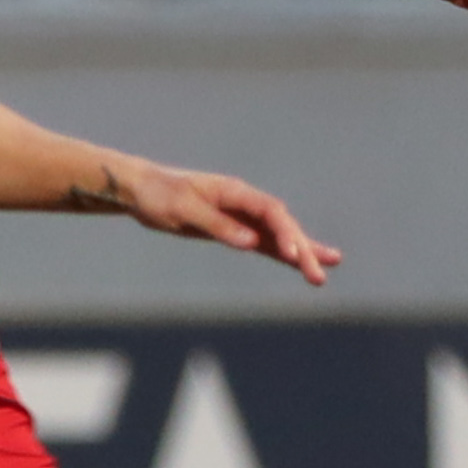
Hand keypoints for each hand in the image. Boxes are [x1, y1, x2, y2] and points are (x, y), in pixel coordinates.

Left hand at [103, 157, 339, 285]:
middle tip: (319, 277)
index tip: (295, 255)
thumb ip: (217, 224)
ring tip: (327, 272)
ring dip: (301, 253)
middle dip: (302, 250)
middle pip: (281, 226)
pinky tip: (300, 264)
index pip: (270, 212)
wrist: (140, 190)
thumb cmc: (158, 195)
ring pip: (277, 236)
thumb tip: (251, 241)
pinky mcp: (233, 230)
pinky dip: (282, 254)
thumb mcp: (183, 210)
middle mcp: (243, 202)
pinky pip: (263, 244)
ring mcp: (240, 216)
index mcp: (234, 191)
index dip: (286, 233)